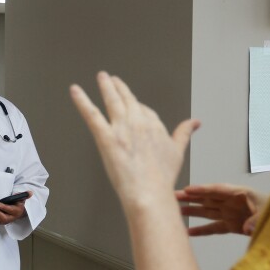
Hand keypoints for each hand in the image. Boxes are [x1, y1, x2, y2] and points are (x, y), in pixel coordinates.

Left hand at [0, 191, 30, 224]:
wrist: (15, 212)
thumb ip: (25, 195)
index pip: (9, 211)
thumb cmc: (17, 204)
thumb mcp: (22, 199)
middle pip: (0, 217)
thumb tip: (30, 193)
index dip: (2, 208)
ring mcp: (1, 221)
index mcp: (15, 213)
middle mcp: (8, 219)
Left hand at [70, 72, 199, 209]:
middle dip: (119, 88)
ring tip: (101, 77)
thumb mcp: (178, 152)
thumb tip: (195, 122)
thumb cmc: (162, 178)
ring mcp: (121, 128)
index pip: (144, 110)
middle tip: (112, 79)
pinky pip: (91, 114)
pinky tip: (75, 91)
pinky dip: (81, 101)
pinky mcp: (105, 137)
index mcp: (154, 125)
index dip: (137, 107)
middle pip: (127, 99)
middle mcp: (138, 122)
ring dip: (106, 86)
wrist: (149, 192)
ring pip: (111, 100)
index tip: (133, 103)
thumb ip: (184, 133)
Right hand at [176, 184, 266, 235]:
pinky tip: (189, 232)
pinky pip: (213, 227)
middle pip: (208, 198)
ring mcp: (231, 213)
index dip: (202, 190)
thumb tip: (245, 226)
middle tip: (174, 196)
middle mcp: (232, 202)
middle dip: (191, 197)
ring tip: (176, 210)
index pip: (218, 190)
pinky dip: (202, 230)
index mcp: (241, 194)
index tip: (187, 190)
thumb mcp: (268, 214)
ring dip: (192, 211)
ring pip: (207, 211)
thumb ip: (256, 220)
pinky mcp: (232, 225)